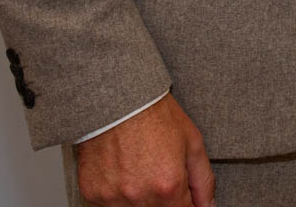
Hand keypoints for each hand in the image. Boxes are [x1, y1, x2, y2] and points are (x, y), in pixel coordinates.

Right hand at [74, 93, 213, 206]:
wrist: (116, 100)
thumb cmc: (155, 116)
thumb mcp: (192, 143)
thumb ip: (203, 181)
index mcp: (168, 187)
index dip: (186, 205)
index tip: (183, 195)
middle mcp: (139, 197)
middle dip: (164, 200)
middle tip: (159, 175)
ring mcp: (113, 198)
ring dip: (140, 199)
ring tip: (141, 171)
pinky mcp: (92, 194)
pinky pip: (109, 206)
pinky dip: (118, 196)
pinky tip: (123, 173)